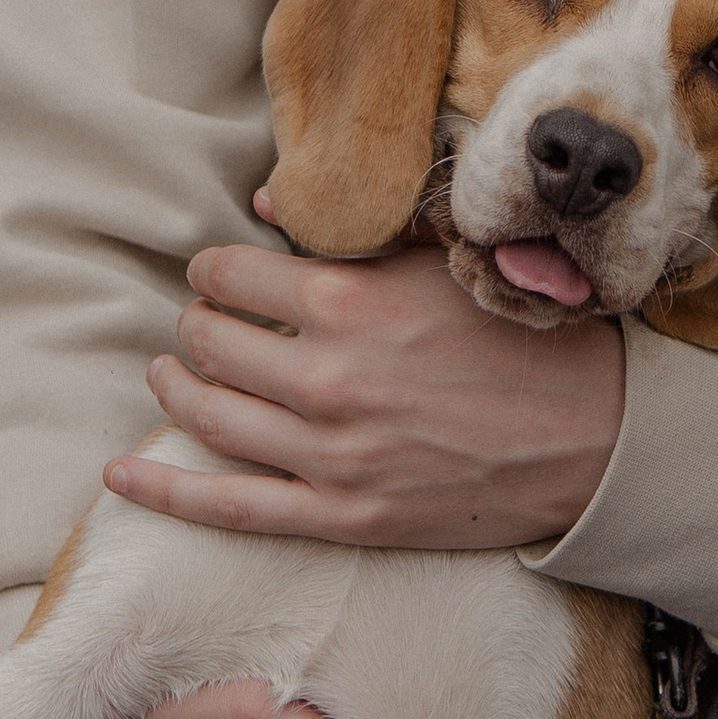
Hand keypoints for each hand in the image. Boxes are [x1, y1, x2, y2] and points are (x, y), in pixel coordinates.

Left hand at [108, 231, 626, 548]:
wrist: (594, 436)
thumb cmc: (525, 334)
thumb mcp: (444, 259)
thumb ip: (352, 232)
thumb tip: (259, 202)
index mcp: (351, 303)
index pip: (231, 277)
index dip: (213, 270)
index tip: (218, 272)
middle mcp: (327, 379)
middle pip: (209, 344)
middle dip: (196, 325)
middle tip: (205, 320)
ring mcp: (331, 456)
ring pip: (208, 417)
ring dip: (177, 387)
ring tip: (174, 371)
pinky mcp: (342, 516)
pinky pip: (229, 508)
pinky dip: (165, 491)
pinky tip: (123, 473)